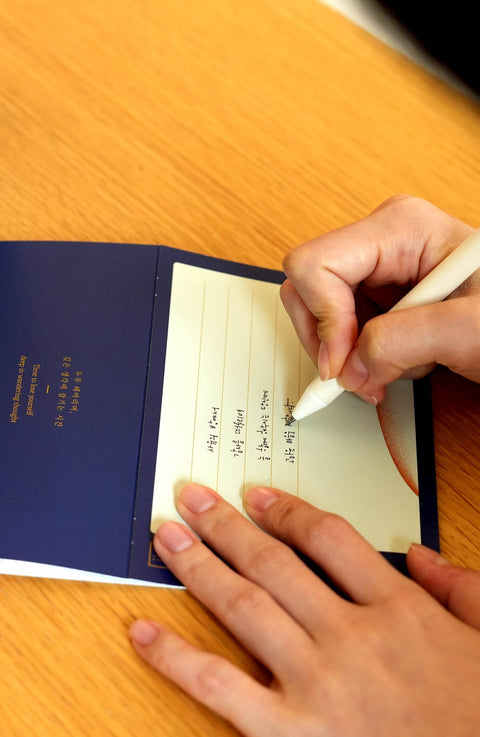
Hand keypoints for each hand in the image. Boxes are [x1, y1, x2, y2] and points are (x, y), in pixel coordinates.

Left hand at [130, 484, 479, 735]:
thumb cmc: (477, 719)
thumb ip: (461, 589)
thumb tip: (423, 554)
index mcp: (398, 611)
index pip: (329, 538)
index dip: (288, 510)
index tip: (258, 496)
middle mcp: (351, 637)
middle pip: (274, 563)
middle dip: (227, 526)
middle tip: (193, 499)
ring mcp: (316, 683)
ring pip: (243, 607)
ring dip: (198, 567)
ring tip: (166, 538)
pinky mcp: (290, 732)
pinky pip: (218, 686)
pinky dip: (174, 657)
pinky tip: (143, 632)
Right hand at [280, 195, 479, 403]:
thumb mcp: (467, 328)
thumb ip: (403, 341)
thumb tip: (349, 366)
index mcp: (400, 229)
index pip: (315, 265)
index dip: (322, 318)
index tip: (342, 362)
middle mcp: (381, 243)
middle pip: (306, 288)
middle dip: (325, 339)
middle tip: (351, 377)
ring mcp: (377, 270)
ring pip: (319, 314)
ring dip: (344, 355)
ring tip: (385, 372)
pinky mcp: (378, 296)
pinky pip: (340, 329)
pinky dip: (356, 358)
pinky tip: (392, 364)